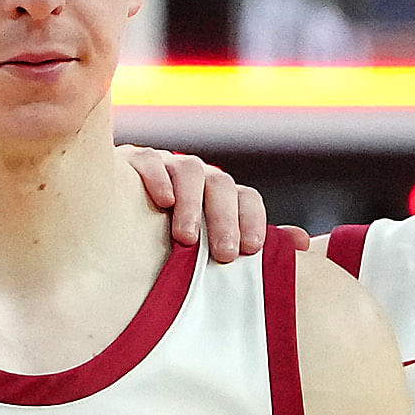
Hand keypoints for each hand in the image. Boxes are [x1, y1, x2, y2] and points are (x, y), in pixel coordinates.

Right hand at [124, 147, 269, 262]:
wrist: (110, 220)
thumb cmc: (168, 238)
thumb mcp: (209, 242)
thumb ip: (251, 241)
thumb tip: (304, 243)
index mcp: (220, 194)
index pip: (247, 198)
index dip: (252, 220)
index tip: (252, 249)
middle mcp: (198, 176)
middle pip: (221, 186)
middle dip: (225, 220)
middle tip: (225, 255)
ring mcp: (166, 165)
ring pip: (190, 171)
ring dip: (192, 204)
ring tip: (186, 238)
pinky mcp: (131, 161)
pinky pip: (148, 160)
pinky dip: (157, 178)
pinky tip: (161, 201)